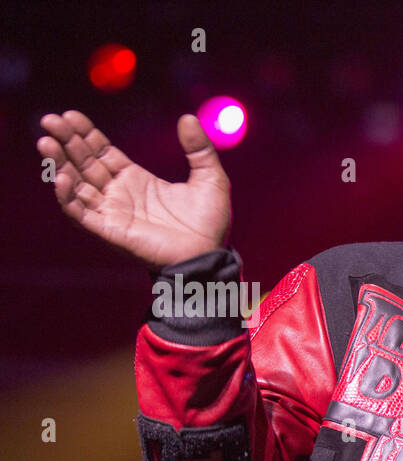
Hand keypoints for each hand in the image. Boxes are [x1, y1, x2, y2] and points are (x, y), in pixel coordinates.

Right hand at [36, 111, 231, 269]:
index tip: (71, 115)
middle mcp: (118, 194)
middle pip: (83, 162)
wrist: (210, 257)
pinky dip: (67, 196)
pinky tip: (61, 177)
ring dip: (59, 164)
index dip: (85, 133)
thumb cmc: (209, 224)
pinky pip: (80, 213)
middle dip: (66, 141)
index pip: (101, 151)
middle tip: (50, 120)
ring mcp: (112, 212)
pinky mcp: (110, 230)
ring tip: (47, 143)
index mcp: (135, 179)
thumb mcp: (210, 179)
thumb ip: (199, 149)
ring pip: (76, 184)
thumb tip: (188, 117)